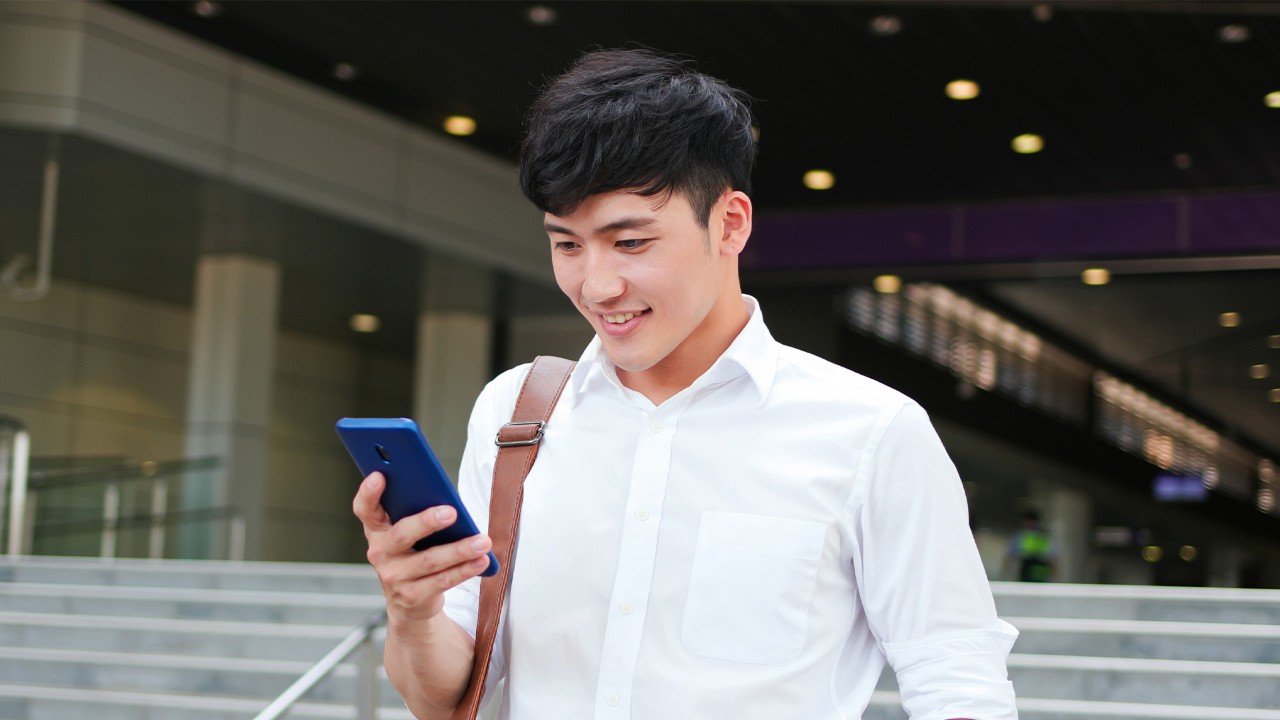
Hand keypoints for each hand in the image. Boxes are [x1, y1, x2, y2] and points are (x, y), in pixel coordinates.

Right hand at [352, 471, 492, 623]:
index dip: (368, 493)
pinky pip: (443, 580)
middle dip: (427, 522)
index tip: (380, 475)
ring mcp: (394, 577)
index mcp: (377, 530)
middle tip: (451, 512)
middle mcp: (380, 553)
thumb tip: (449, 503)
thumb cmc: (414, 554)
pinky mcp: (412, 596)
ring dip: (459, 549)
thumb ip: (418, 514)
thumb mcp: (410, 534)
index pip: (365, 509)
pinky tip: (481, 560)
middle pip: (402, 534)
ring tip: (482, 541)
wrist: (410, 603)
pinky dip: (465, 569)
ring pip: (430, 560)